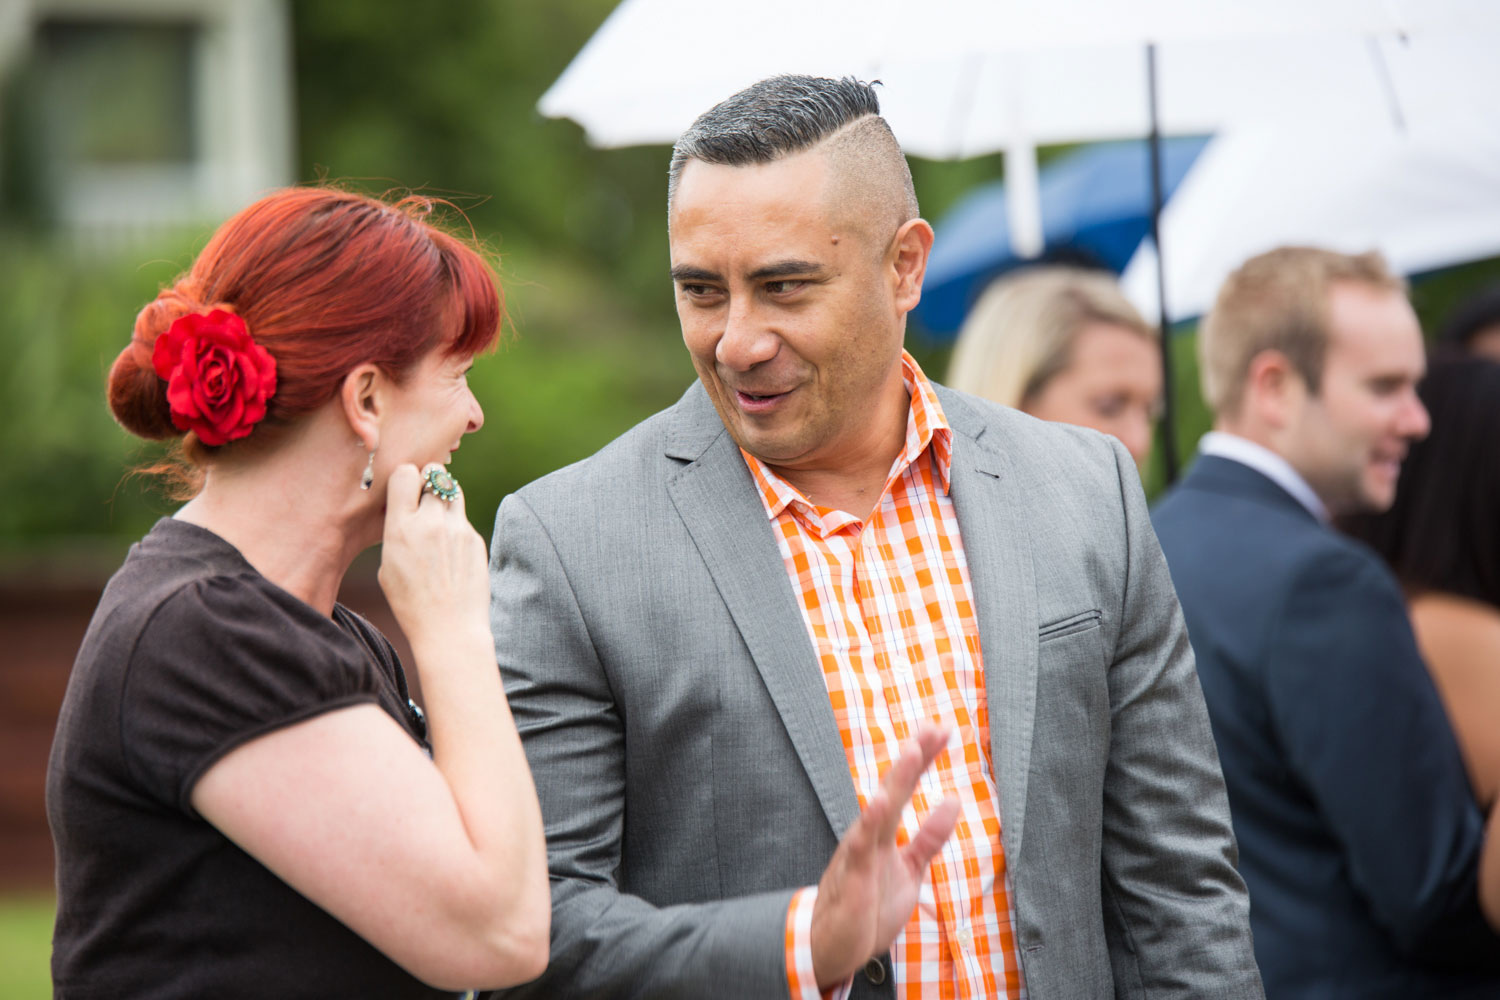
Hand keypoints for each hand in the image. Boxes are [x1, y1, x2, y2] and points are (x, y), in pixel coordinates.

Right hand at [377, 464, 489, 651]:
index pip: (405, 473)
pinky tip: (451, 550)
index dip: (405, 478)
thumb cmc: (411, 602)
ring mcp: (457, 529)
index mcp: (401, 527)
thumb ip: (396, 530)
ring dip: (444, 495)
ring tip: (438, 516)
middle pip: (434, 473)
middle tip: (424, 497)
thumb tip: (404, 509)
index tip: (405, 490)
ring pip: (453, 488)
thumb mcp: (388, 565)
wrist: (449, 628)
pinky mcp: (475, 538)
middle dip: (428, 480)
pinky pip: (463, 517)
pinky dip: (456, 524)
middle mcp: (431, 522)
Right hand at [810, 724, 960, 988]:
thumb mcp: (909, 871)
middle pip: (894, 788)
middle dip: (914, 758)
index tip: (943, 730)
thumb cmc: (868, 907)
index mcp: (884, 831)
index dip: (924, 760)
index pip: (906, 788)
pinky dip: (869, 822)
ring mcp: (859, 851)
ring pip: (879, 809)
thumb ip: (928, 838)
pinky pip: (860, 846)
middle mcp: (870, 833)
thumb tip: (952, 800)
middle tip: (933, 727)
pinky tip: (879, 801)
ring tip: (912, 751)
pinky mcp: (851, 875)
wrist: (834, 947)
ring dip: (895, 780)